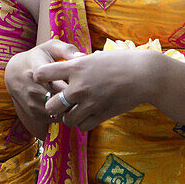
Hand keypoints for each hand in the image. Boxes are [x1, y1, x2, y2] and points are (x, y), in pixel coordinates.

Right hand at [5, 39, 80, 135]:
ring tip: (78, 98)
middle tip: (86, 93)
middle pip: (61, 100)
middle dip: (75, 98)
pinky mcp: (33, 114)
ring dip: (70, 108)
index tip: (85, 82)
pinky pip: (55, 119)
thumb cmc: (38, 58)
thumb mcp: (49, 48)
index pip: (59, 84)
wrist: (13, 74)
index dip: (74, 86)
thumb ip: (66, 50)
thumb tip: (82, 57)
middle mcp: (32, 89)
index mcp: (37, 70)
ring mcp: (32, 103)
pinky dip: (64, 114)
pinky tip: (68, 104)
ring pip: (59, 112)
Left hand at [33, 47, 156, 130]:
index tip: (44, 79)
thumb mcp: (94, 57)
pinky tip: (87, 116)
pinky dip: (82, 123)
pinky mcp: (101, 115)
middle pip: (50, 105)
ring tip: (73, 111)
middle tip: (58, 103)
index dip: (39, 77)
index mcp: (75, 67)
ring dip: (68, 117)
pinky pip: (82, 126)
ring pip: (66, 120)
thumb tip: (64, 64)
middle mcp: (79, 86)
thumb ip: (77, 63)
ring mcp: (90, 103)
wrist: (144, 75)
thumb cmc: (120, 62)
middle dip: (52, 105)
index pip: (42, 73)